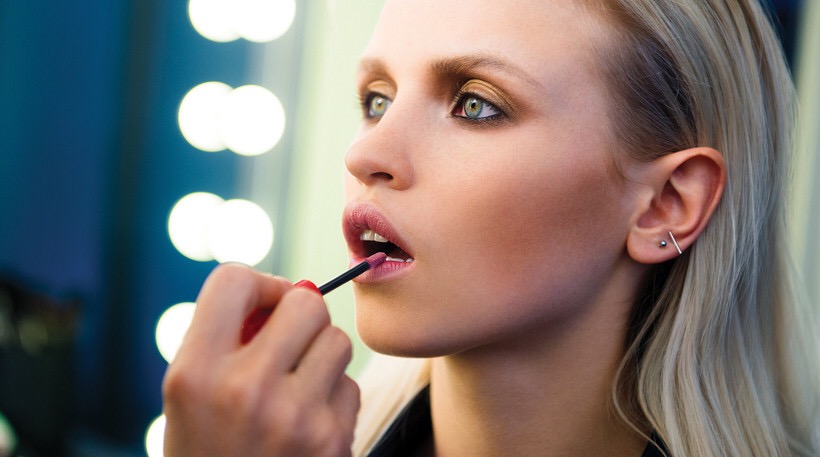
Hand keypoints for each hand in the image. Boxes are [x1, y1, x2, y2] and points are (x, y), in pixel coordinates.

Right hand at [162, 263, 359, 456]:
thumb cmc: (209, 447)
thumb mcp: (189, 394)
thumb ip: (226, 337)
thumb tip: (292, 290)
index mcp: (195, 372)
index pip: (233, 280)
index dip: (258, 285)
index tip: (262, 308)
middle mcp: (244, 389)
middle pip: (306, 302)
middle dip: (302, 316)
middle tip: (288, 343)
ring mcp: (293, 416)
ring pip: (337, 340)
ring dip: (322, 357)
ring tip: (296, 388)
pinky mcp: (331, 439)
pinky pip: (350, 384)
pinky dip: (334, 397)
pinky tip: (308, 424)